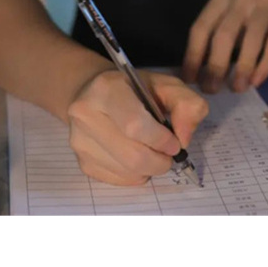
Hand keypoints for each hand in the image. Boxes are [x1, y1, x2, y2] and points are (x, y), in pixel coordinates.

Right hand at [67, 70, 207, 185]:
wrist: (95, 94)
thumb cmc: (135, 90)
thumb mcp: (167, 85)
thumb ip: (187, 105)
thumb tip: (183, 138)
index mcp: (106, 89)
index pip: (134, 126)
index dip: (161, 140)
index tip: (174, 142)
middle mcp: (85, 114)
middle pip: (133, 156)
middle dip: (160, 161)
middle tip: (168, 154)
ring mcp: (80, 140)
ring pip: (127, 172)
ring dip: (150, 169)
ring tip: (152, 151)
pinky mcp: (82, 162)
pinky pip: (119, 181)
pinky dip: (136, 174)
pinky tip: (135, 156)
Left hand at [183, 0, 267, 92]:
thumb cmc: (249, 10)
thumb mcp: (229, 15)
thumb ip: (214, 36)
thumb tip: (198, 74)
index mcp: (220, 0)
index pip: (200, 29)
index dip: (193, 56)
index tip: (190, 81)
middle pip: (224, 36)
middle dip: (215, 67)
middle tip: (212, 90)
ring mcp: (264, 6)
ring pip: (250, 42)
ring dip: (241, 70)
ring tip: (237, 88)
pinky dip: (264, 67)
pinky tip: (256, 81)